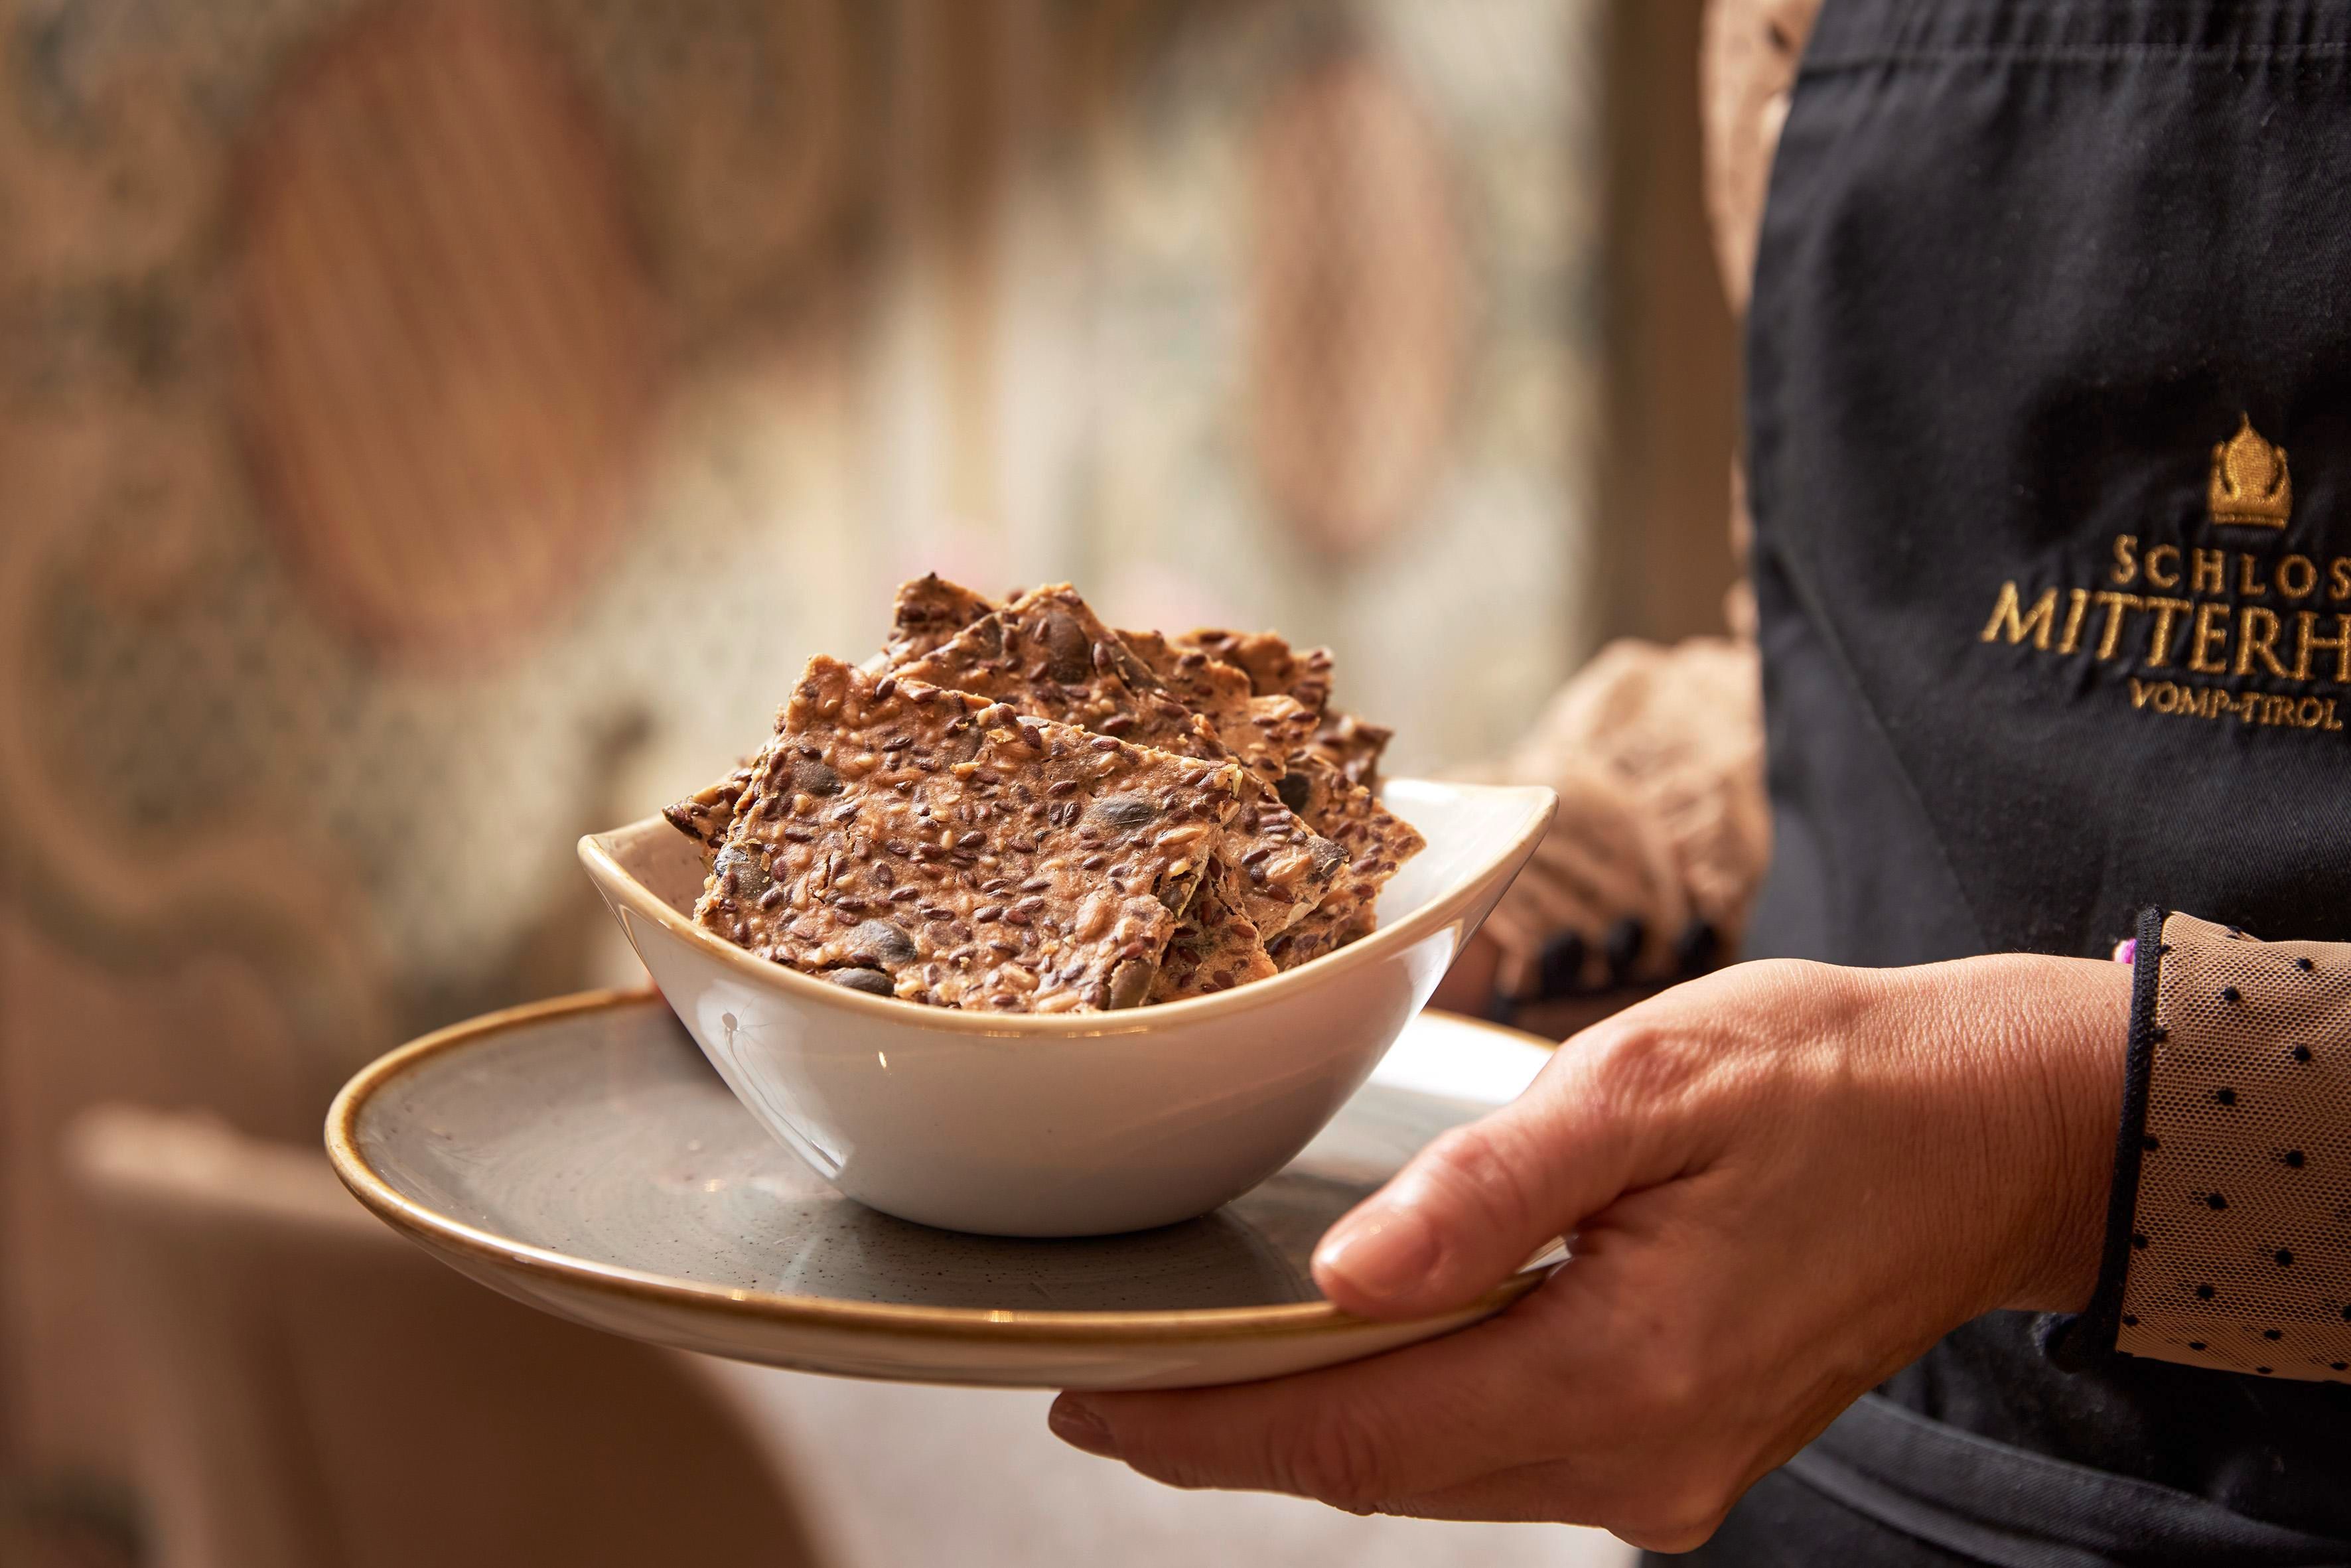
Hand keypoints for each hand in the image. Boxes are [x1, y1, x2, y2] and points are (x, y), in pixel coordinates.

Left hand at [1048, 954, 2131, 1549]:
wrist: (1996, 1132)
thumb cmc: (1835, 1077)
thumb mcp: (1652, 1083)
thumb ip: (1491, 1188)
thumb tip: (1347, 1275)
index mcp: (1625, 1370)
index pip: (1363, 1434)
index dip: (1211, 1425)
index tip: (1094, 1404)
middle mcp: (1640, 1460)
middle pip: (1386, 1472)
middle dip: (1236, 1435)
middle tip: (1108, 1386)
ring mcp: (1666, 1473)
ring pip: (1439, 1473)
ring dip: (1318, 1431)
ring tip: (1198, 1374)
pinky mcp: (1680, 1452)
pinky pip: (1503, 1455)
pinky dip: (1411, 1418)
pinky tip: (1357, 1363)